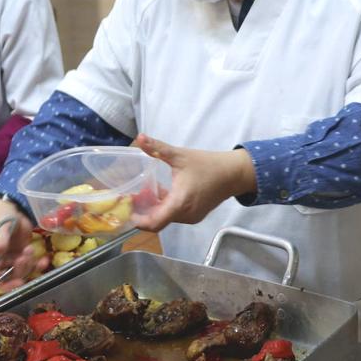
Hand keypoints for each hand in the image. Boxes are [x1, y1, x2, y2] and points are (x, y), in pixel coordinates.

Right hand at [0, 198, 47, 291]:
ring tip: (30, 248)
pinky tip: (44, 259)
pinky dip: (39, 265)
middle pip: (8, 278)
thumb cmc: (1, 215)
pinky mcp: (22, 256)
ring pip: (21, 273)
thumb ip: (0, 239)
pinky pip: (31, 266)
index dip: (3, 284)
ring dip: (29, 264)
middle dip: (20, 270)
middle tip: (25, 255)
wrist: (14, 206)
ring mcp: (11, 260)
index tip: (18, 281)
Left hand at [131, 134, 257, 231]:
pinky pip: (174, 215)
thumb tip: (140, 137)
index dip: (138, 220)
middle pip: (157, 220)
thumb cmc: (208, 165)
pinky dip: (164, 207)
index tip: (126, 210)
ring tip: (142, 193)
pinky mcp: (195, 215)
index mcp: (180, 203)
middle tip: (130, 197)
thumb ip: (158, 148)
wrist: (234, 173)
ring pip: (166, 218)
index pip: (154, 223)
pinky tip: (159, 192)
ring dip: (153, 208)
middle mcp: (185, 215)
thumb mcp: (180, 155)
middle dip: (142, 211)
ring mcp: (191, 217)